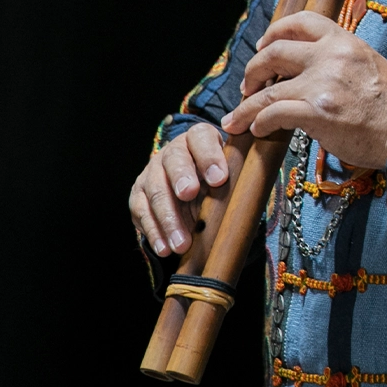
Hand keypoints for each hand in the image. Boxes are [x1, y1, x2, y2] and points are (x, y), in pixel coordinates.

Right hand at [129, 122, 230, 256]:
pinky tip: (164, 248)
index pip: (201, 139)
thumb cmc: (216, 176)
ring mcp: (151, 173)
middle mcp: (172, 152)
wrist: (191, 181)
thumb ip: (235, 176)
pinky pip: (142, 213)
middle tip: (189, 194)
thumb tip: (247, 199)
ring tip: (182, 242)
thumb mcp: (229, 170)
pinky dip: (154, 233)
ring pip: (156, 191)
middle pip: (174, 161)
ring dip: (168, 218)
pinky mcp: (138, 196)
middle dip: (181, 177)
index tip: (220, 178)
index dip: (209, 156)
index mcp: (198, 139)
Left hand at [221, 10, 386, 168]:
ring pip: (266, 89)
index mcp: (344, 41)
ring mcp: (321, 84)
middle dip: (253, 69)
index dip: (275, 32)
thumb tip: (309, 70)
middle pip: (274, 52)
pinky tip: (256, 129)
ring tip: (237, 117)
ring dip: (246, 104)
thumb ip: (339, 60)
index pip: (301, 22)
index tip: (264, 45)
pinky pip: (273, 113)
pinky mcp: (316, 112)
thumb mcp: (368, 64)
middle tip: (248, 85)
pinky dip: (258, 121)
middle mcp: (330, 57)